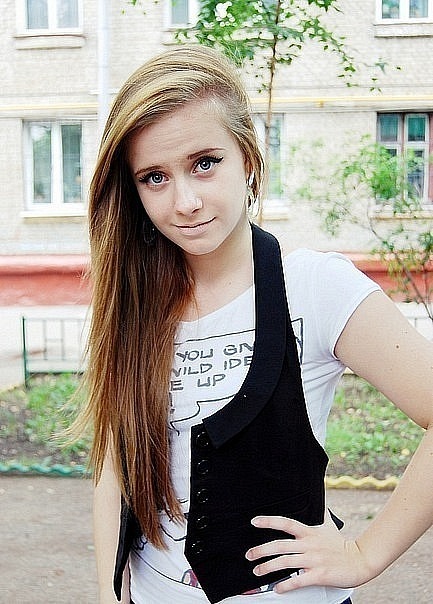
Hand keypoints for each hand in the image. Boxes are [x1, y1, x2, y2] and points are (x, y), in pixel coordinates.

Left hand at [245, 511, 374, 592]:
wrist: (360, 561)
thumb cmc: (343, 545)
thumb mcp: (330, 526)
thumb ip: (322, 515)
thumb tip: (321, 504)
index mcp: (309, 532)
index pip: (285, 523)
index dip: (269, 521)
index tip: (254, 521)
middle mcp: (309, 545)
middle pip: (280, 545)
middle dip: (262, 550)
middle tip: (250, 555)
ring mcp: (313, 560)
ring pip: (286, 562)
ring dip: (268, 568)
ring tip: (258, 571)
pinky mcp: (319, 575)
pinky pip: (299, 580)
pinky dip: (286, 585)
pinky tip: (278, 588)